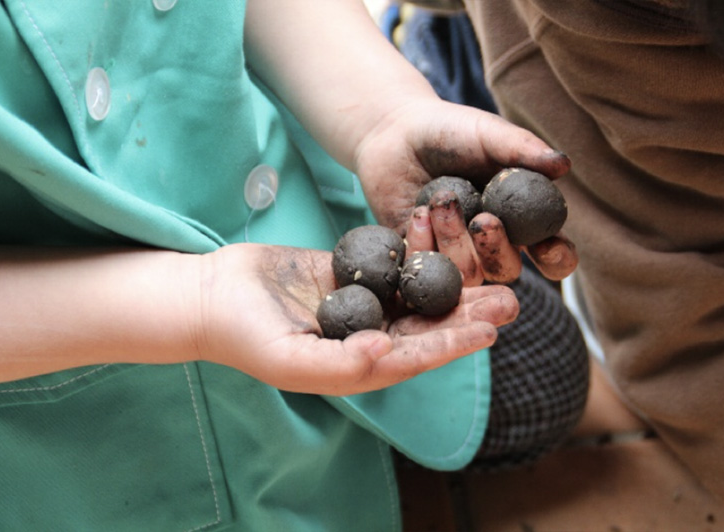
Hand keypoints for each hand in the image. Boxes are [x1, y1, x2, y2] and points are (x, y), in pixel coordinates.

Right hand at [191, 243, 518, 395]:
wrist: (212, 296)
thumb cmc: (245, 336)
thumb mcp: (290, 358)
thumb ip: (340, 362)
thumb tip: (388, 351)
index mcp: (358, 366)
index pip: (416, 357)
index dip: (453, 345)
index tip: (489, 331)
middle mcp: (367, 338)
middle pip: (427, 325)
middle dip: (468, 313)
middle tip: (511, 297)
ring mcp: (359, 305)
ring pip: (415, 293)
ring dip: (452, 282)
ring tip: (490, 266)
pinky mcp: (350, 273)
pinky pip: (390, 262)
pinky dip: (416, 250)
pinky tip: (445, 234)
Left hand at [352, 99, 577, 283]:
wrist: (395, 133)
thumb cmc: (450, 132)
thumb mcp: (488, 134)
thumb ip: (523, 149)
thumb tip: (564, 165)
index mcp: (521, 220)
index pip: (552, 254)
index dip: (557, 258)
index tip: (548, 247)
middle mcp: (490, 244)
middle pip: (507, 270)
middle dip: (498, 250)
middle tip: (484, 220)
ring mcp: (454, 254)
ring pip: (466, 274)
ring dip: (456, 241)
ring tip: (441, 202)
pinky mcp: (418, 258)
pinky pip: (426, 271)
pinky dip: (423, 244)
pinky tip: (419, 213)